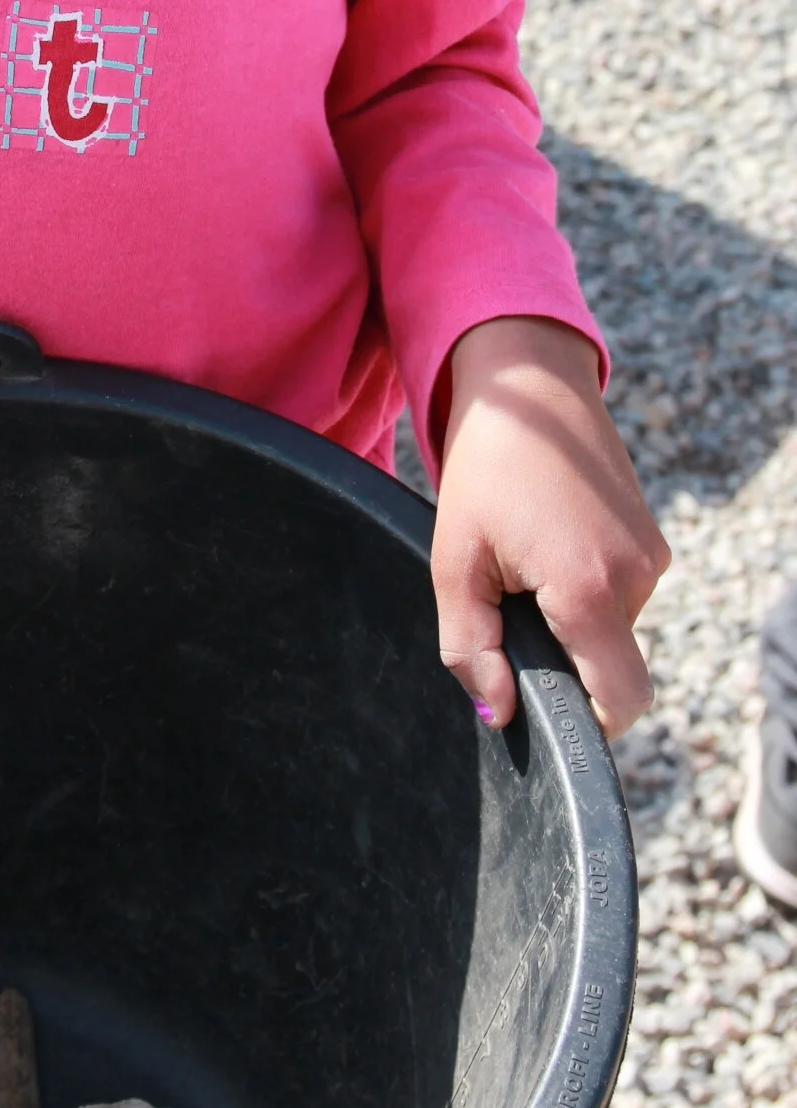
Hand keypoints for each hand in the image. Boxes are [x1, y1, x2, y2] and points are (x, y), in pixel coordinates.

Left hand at [431, 316, 667, 737]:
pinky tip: (545, 546)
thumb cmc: (484, 467)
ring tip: (523, 562)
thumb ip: (471, 646)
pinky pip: (620, 595)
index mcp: (589, 588)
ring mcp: (652, 555)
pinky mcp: (652, 538)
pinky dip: (585, 591)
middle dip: (564, 660)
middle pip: (610, 667)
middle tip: (510, 607)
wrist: (528, 384)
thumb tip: (496, 714)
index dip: (585, 722)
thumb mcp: (455, 560)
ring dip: (571, 619)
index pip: (620, 701)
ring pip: (613, 630)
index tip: (541, 703)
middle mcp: (636, 576)